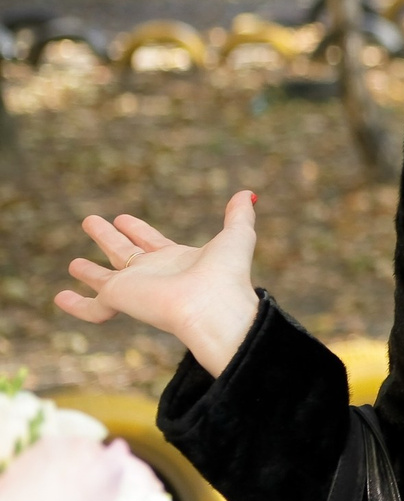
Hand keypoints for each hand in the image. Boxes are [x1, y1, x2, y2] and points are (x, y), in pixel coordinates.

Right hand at [54, 191, 262, 377]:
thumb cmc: (227, 274)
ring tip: (73, 262)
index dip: (137, 230)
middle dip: (108, 237)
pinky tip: (60, 297)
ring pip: (104, 277)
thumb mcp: (237, 235)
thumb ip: (239, 215)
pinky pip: (92, 307)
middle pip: (124, 252)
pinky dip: (76, 305)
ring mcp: (134, 288)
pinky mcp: (119, 299)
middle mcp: (153, 274)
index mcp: (177, 260)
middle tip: (91, 221)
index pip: (151, 242)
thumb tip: (247, 193)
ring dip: (89, 271)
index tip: (123, 218)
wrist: (212, 306)